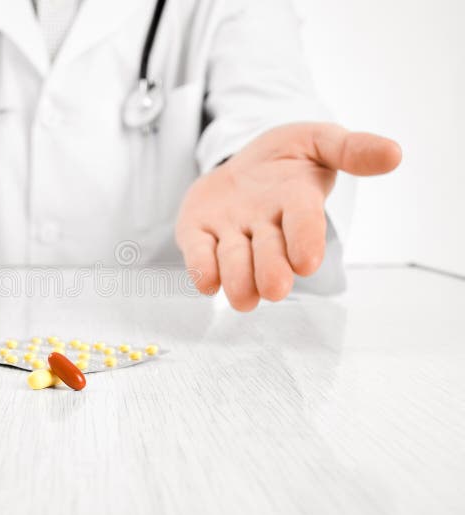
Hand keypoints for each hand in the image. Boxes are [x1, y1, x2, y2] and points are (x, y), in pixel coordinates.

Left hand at [176, 122, 401, 310]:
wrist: (244, 161)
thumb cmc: (287, 157)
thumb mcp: (318, 140)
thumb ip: (351, 148)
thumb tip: (394, 154)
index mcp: (297, 202)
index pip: (304, 223)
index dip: (306, 240)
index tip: (308, 262)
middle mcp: (265, 226)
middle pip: (269, 252)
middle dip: (272, 270)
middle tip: (276, 288)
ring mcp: (231, 232)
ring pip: (234, 260)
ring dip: (238, 277)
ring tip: (244, 296)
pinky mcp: (198, 232)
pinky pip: (198, 253)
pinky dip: (201, 267)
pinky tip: (205, 281)